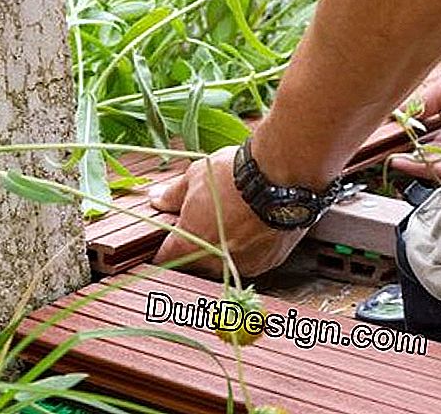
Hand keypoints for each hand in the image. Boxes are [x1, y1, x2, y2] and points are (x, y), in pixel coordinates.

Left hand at [150, 146, 305, 277]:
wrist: (282, 178)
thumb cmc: (235, 176)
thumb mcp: (195, 177)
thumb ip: (173, 195)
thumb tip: (157, 199)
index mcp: (189, 244)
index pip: (165, 257)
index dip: (163, 247)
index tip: (168, 238)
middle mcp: (215, 262)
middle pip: (196, 262)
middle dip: (197, 244)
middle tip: (205, 220)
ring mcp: (244, 265)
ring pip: (226, 263)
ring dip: (225, 248)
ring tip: (234, 220)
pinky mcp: (269, 262)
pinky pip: (252, 259)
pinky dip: (251, 247)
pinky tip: (255, 225)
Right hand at [391, 54, 440, 180]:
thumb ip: (419, 107)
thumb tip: (398, 117)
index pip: (430, 143)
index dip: (411, 146)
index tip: (392, 144)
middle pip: (431, 158)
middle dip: (410, 159)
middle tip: (390, 157)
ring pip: (436, 167)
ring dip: (413, 166)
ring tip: (395, 161)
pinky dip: (424, 166)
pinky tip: (408, 161)